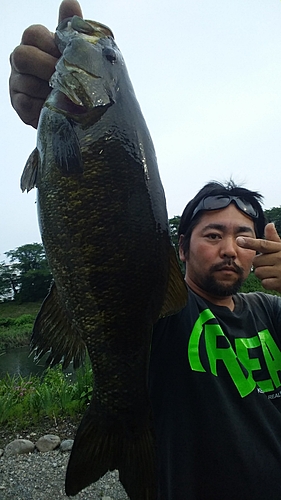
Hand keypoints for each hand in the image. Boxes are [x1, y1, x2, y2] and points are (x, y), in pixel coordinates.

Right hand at [9, 0, 82, 127]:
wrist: (79, 110)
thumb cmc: (76, 76)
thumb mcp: (77, 52)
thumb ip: (71, 29)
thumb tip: (70, 2)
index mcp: (35, 43)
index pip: (33, 33)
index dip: (49, 45)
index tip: (65, 57)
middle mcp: (21, 60)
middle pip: (22, 56)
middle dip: (46, 68)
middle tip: (66, 79)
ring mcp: (17, 82)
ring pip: (24, 82)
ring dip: (47, 90)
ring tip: (65, 96)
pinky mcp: (19, 104)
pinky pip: (26, 103)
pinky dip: (43, 106)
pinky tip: (55, 106)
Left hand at [237, 223, 280, 292]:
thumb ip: (274, 240)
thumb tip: (269, 225)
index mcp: (280, 249)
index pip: (263, 245)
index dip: (250, 243)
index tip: (239, 240)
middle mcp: (280, 258)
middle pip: (256, 261)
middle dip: (260, 264)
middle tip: (271, 266)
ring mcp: (280, 271)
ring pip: (258, 272)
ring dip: (264, 275)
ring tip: (274, 273)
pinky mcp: (280, 283)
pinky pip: (264, 282)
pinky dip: (268, 283)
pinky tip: (276, 281)